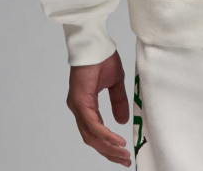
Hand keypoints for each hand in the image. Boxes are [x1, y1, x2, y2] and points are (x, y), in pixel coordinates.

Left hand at [66, 51, 131, 165]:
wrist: (95, 42)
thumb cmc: (102, 58)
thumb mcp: (115, 84)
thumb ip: (118, 102)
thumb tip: (122, 121)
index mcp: (85, 104)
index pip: (94, 132)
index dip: (108, 145)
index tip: (122, 154)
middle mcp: (78, 108)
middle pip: (91, 138)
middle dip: (108, 152)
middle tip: (124, 160)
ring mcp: (77, 105)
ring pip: (91, 135)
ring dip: (107, 147)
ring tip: (122, 154)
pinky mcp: (80, 101)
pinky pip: (93, 124)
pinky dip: (105, 134)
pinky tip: (117, 140)